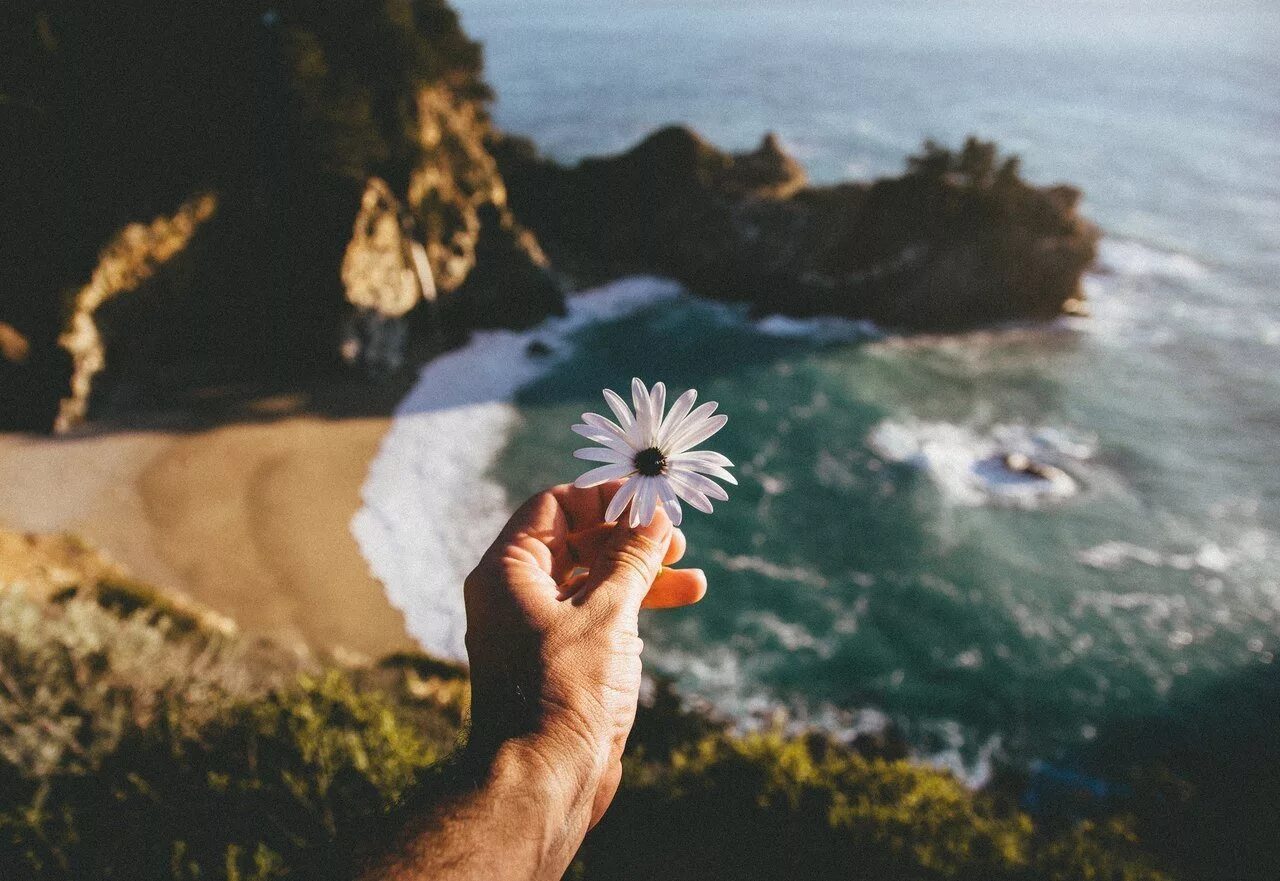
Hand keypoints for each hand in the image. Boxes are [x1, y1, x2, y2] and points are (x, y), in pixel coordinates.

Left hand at [462, 481, 705, 832]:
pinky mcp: (561, 661)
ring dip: (642, 574)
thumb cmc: (566, 691)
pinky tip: (678, 602)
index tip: (650, 502)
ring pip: (593, 581)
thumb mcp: (608, 612)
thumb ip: (633, 558)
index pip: (554, 506)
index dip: (604, 498)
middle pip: (577, 541)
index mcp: (508, 571)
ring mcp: (537, 630)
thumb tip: (654, 517)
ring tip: (693, 577)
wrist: (545, 781)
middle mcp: (516, 595)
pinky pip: (598, 617)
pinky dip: (634, 607)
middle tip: (678, 540)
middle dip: (630, 538)